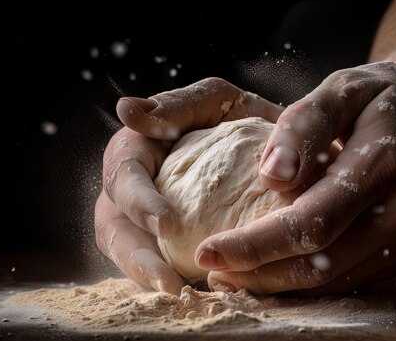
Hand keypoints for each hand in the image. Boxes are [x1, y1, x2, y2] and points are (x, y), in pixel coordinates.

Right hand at [94, 77, 282, 293]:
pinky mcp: (170, 244)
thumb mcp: (215, 102)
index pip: (122, 176)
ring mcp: (147, 221)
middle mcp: (134, 190)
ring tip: (179, 294)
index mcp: (137, 152)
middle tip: (167, 280)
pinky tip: (200, 295)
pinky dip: (174, 280)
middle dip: (135, 255)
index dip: (137, 201)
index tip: (165, 223)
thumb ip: (177, 105)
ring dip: (149, 276)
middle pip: (114, 227)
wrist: (280, 144)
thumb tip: (126, 108)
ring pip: (130, 254)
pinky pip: (162, 267)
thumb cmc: (240, 118)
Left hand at [195, 61, 395, 294]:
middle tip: (213, 272)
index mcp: (380, 167)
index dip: (255, 245)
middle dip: (257, 274)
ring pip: (333, 282)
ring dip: (279, 286)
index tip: (209, 252)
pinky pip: (353, 282)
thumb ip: (307, 124)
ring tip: (235, 278)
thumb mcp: (351, 86)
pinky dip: (312, 285)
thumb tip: (269, 175)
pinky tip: (279, 274)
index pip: (308, 223)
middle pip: (317, 264)